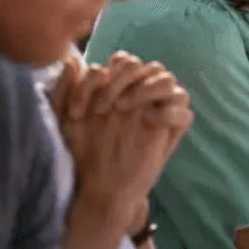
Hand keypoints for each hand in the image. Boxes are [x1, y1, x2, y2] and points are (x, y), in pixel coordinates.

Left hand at [50, 52, 192, 221]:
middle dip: (122, 80)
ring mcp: (158, 110)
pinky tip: (149, 122)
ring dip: (146, 88)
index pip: (122, 61)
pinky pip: (185, 112)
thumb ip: (63, 89)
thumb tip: (71, 60)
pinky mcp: (171, 132)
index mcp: (120, 86)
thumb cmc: (83, 151)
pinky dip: (168, 112)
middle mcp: (141, 94)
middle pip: (145, 65)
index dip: (101, 76)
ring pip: (168, 80)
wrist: (101, 188)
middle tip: (102, 108)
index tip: (80, 109)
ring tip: (124, 108)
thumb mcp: (65, 121)